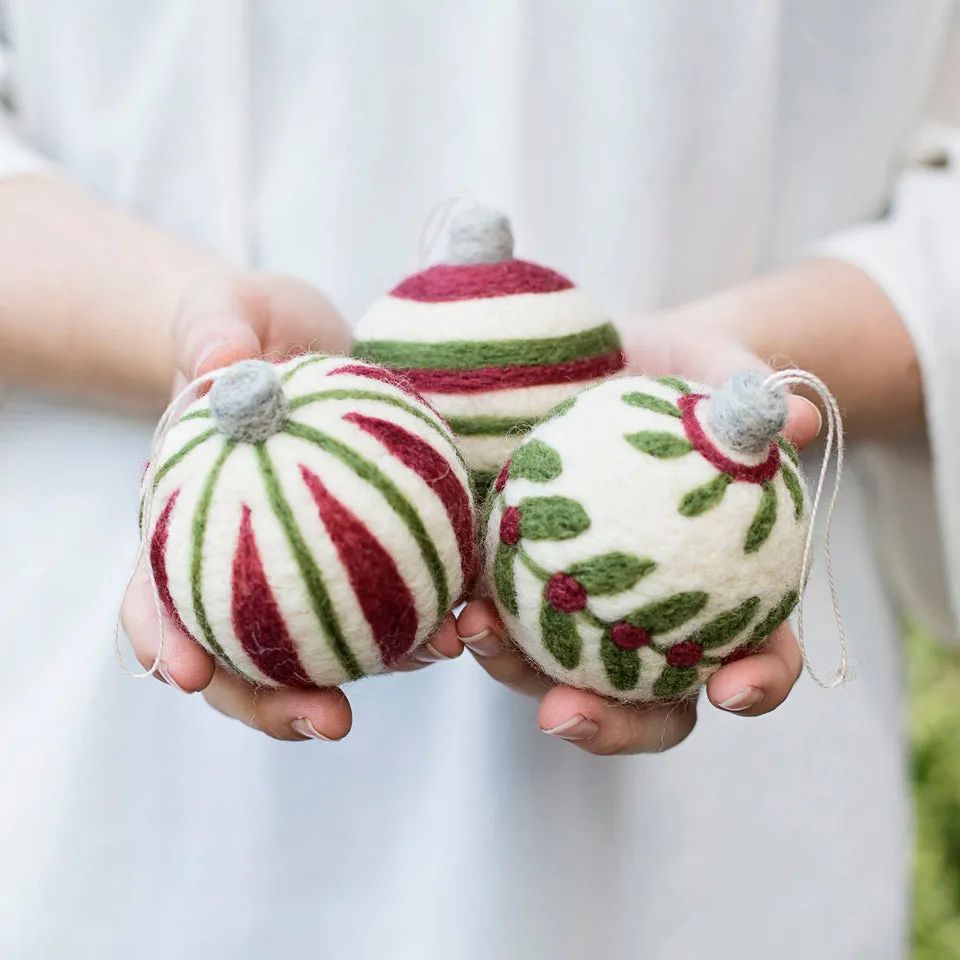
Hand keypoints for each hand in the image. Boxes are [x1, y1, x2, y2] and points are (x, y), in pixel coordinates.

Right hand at [120, 272, 465, 740]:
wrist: (299, 342)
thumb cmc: (247, 328)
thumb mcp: (222, 311)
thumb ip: (211, 330)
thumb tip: (220, 364)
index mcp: (182, 523)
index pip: (154, 596)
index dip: (164, 643)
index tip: (185, 674)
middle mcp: (239, 563)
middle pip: (240, 656)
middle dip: (275, 702)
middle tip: (330, 719)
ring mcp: (305, 567)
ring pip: (327, 644)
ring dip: (379, 668)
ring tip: (435, 654)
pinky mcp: (368, 554)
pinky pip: (397, 593)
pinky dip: (430, 610)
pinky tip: (471, 611)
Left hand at [456, 311, 822, 755]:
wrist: (623, 359)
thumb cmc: (689, 376)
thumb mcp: (724, 369)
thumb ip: (754, 396)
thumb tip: (801, 422)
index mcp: (728, 590)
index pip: (760, 654)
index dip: (757, 683)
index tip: (731, 687)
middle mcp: (658, 619)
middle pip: (649, 701)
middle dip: (610, 724)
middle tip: (565, 713)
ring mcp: (589, 607)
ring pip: (560, 670)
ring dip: (516, 671)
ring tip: (478, 631)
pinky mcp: (528, 578)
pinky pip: (502, 613)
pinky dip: (475, 623)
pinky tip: (449, 606)